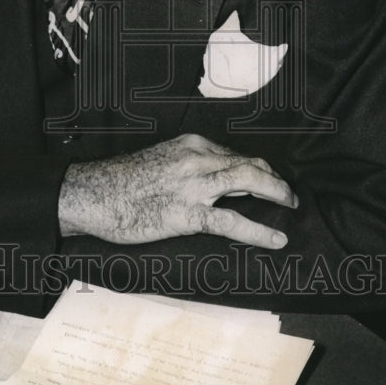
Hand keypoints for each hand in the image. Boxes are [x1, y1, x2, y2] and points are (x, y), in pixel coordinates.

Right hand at [58, 133, 296, 248]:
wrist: (93, 194)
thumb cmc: (121, 182)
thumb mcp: (159, 161)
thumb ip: (187, 167)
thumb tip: (211, 183)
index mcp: (190, 145)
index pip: (234, 154)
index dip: (256, 169)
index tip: (265, 180)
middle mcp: (196, 159)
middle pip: (249, 164)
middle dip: (274, 179)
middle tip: (288, 195)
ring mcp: (194, 186)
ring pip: (247, 182)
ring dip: (276, 193)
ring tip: (291, 206)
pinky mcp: (187, 214)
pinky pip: (232, 222)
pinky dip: (259, 231)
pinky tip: (276, 239)